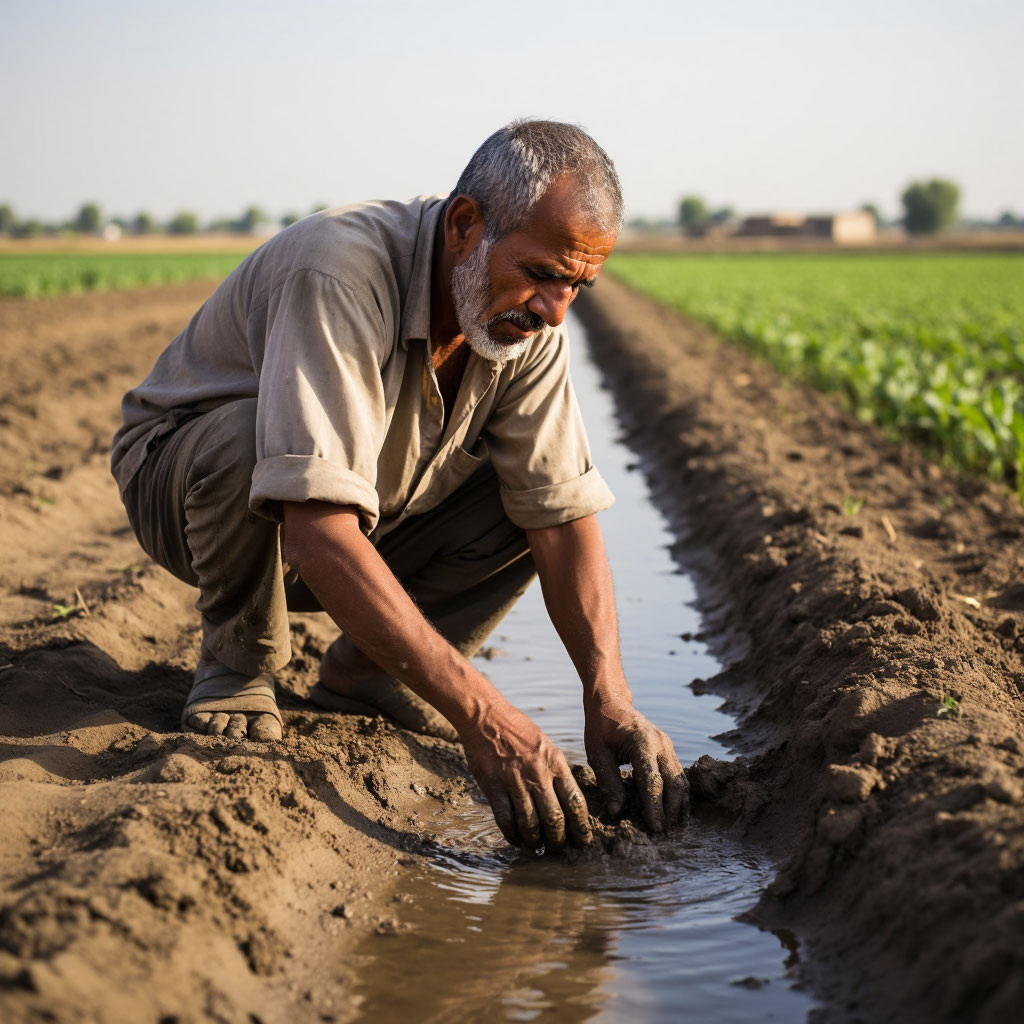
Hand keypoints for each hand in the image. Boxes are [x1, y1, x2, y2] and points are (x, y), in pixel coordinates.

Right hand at [458, 703, 592, 852]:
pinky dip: (512, 834)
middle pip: (554, 818)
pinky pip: (505, 818)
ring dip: (535, 840)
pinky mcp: (493, 786)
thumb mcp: (545, 745)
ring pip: (530, 823)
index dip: (581, 827)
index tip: (583, 840)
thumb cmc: (518, 730)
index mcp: (555, 762)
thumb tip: (566, 798)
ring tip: (537, 847)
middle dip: (558, 840)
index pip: (575, 801)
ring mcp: (514, 781)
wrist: (486, 717)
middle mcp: (537, 774)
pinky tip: (516, 840)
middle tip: (559, 849)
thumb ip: (555, 770)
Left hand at [584, 698, 688, 831]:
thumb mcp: (597, 753)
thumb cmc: (600, 728)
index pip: (652, 780)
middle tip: (665, 832)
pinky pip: (678, 774)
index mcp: (642, 742)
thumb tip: (616, 811)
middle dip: (671, 809)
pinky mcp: (668, 748)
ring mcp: (667, 745)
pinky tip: (675, 810)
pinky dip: (679, 793)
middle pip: (674, 782)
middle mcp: (660, 743)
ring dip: (679, 803)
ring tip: (672, 825)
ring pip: (681, 779)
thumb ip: (608, 781)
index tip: (654, 827)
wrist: (611, 702)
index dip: (655, 806)